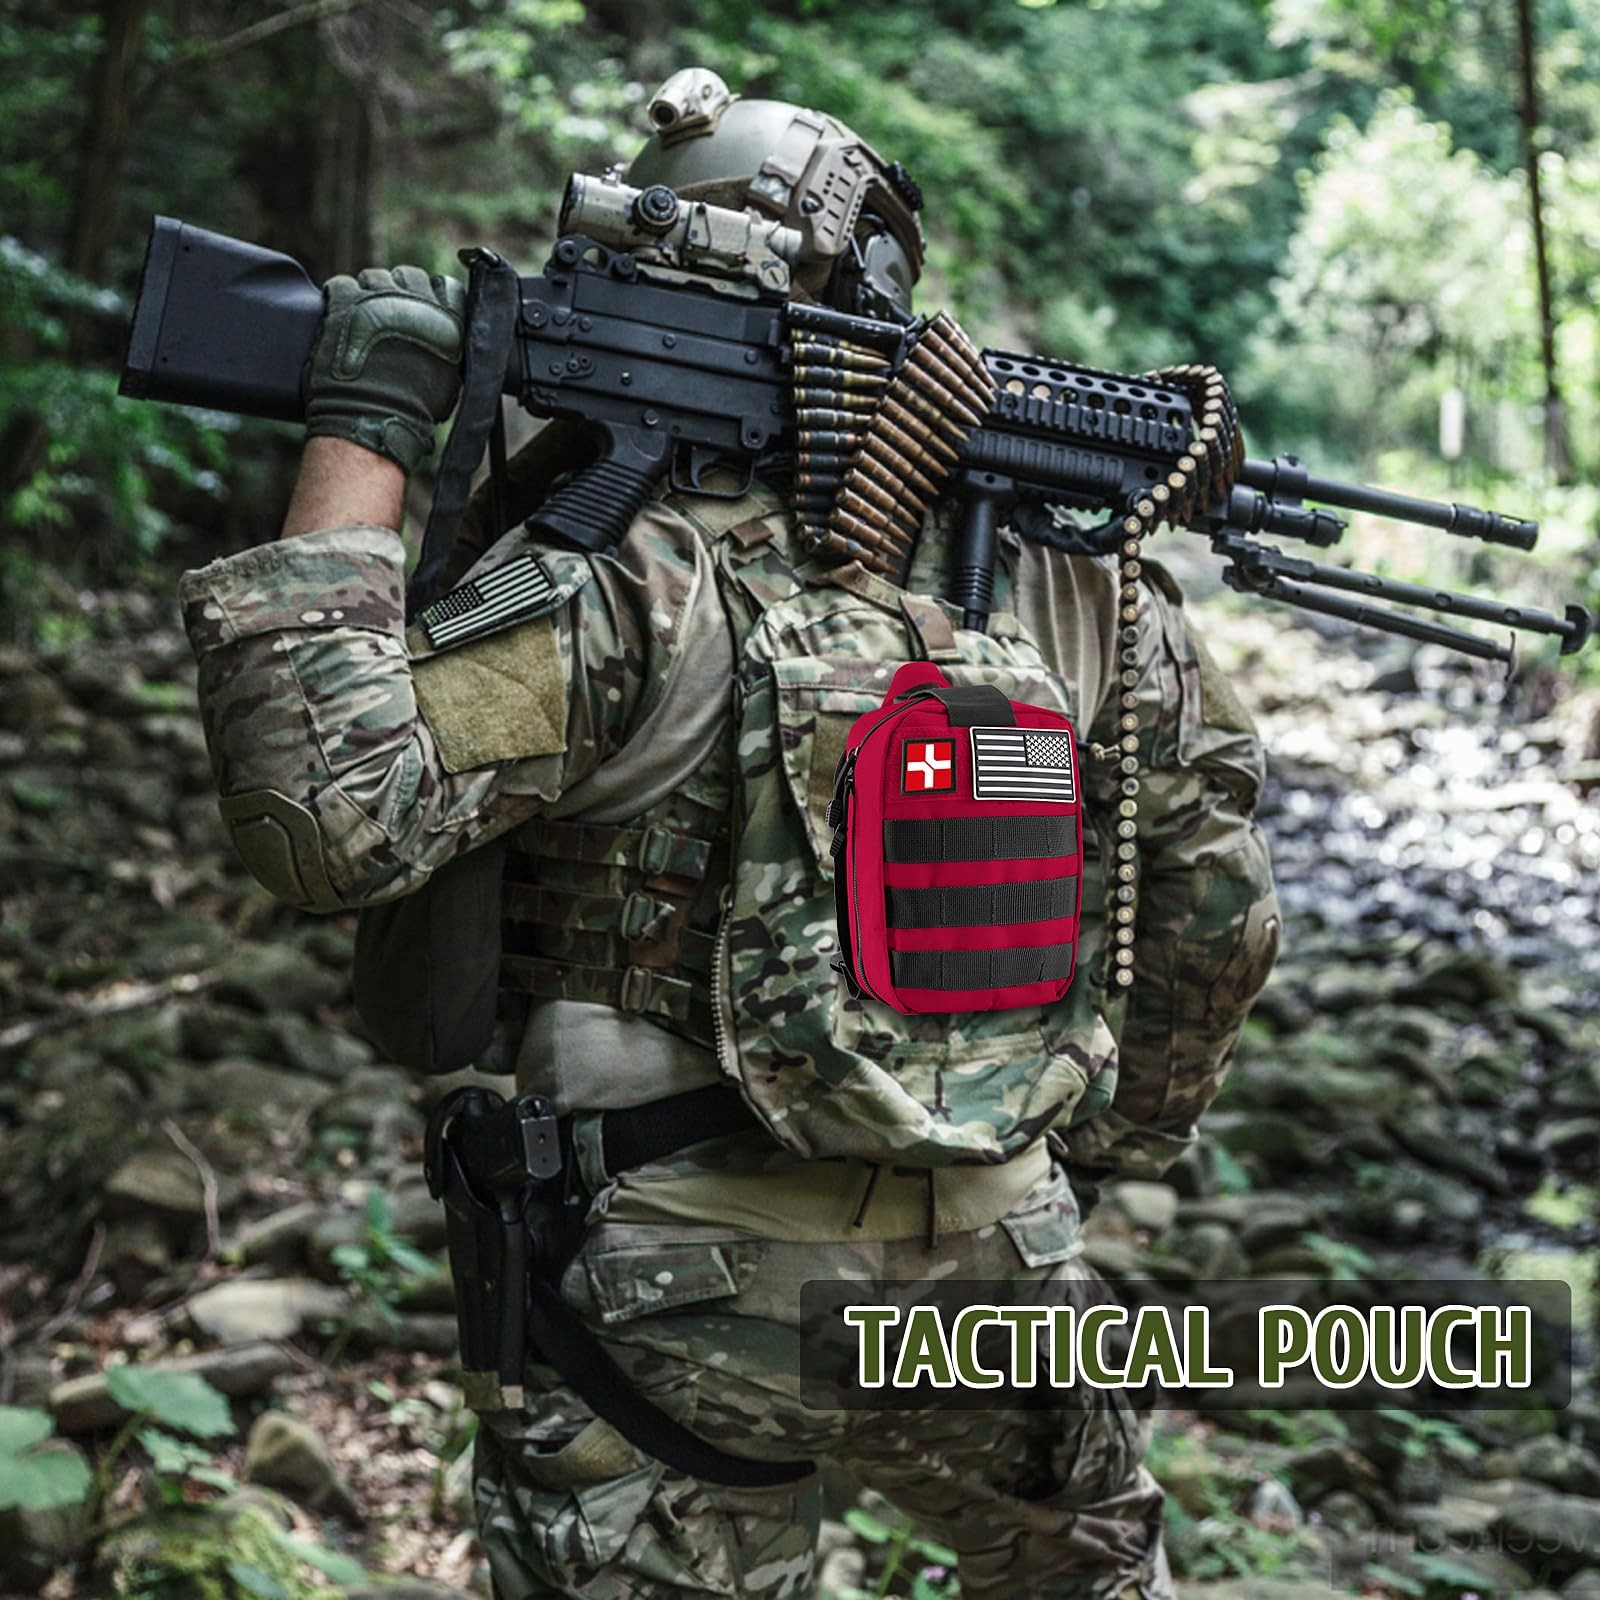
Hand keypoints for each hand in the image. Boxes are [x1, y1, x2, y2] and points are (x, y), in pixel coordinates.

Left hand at [303, 266, 464, 475]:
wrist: (373, 419)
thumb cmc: (413, 409)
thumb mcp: (450, 378)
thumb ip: (448, 345)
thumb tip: (440, 333)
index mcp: (448, 319)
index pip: (445, 286)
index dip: (431, 295)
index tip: (421, 310)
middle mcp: (417, 301)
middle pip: (408, 275)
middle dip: (398, 291)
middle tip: (387, 317)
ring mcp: (379, 296)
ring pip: (373, 277)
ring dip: (367, 294)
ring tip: (361, 322)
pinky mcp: (344, 300)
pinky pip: (341, 284)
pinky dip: (339, 299)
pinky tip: (340, 319)